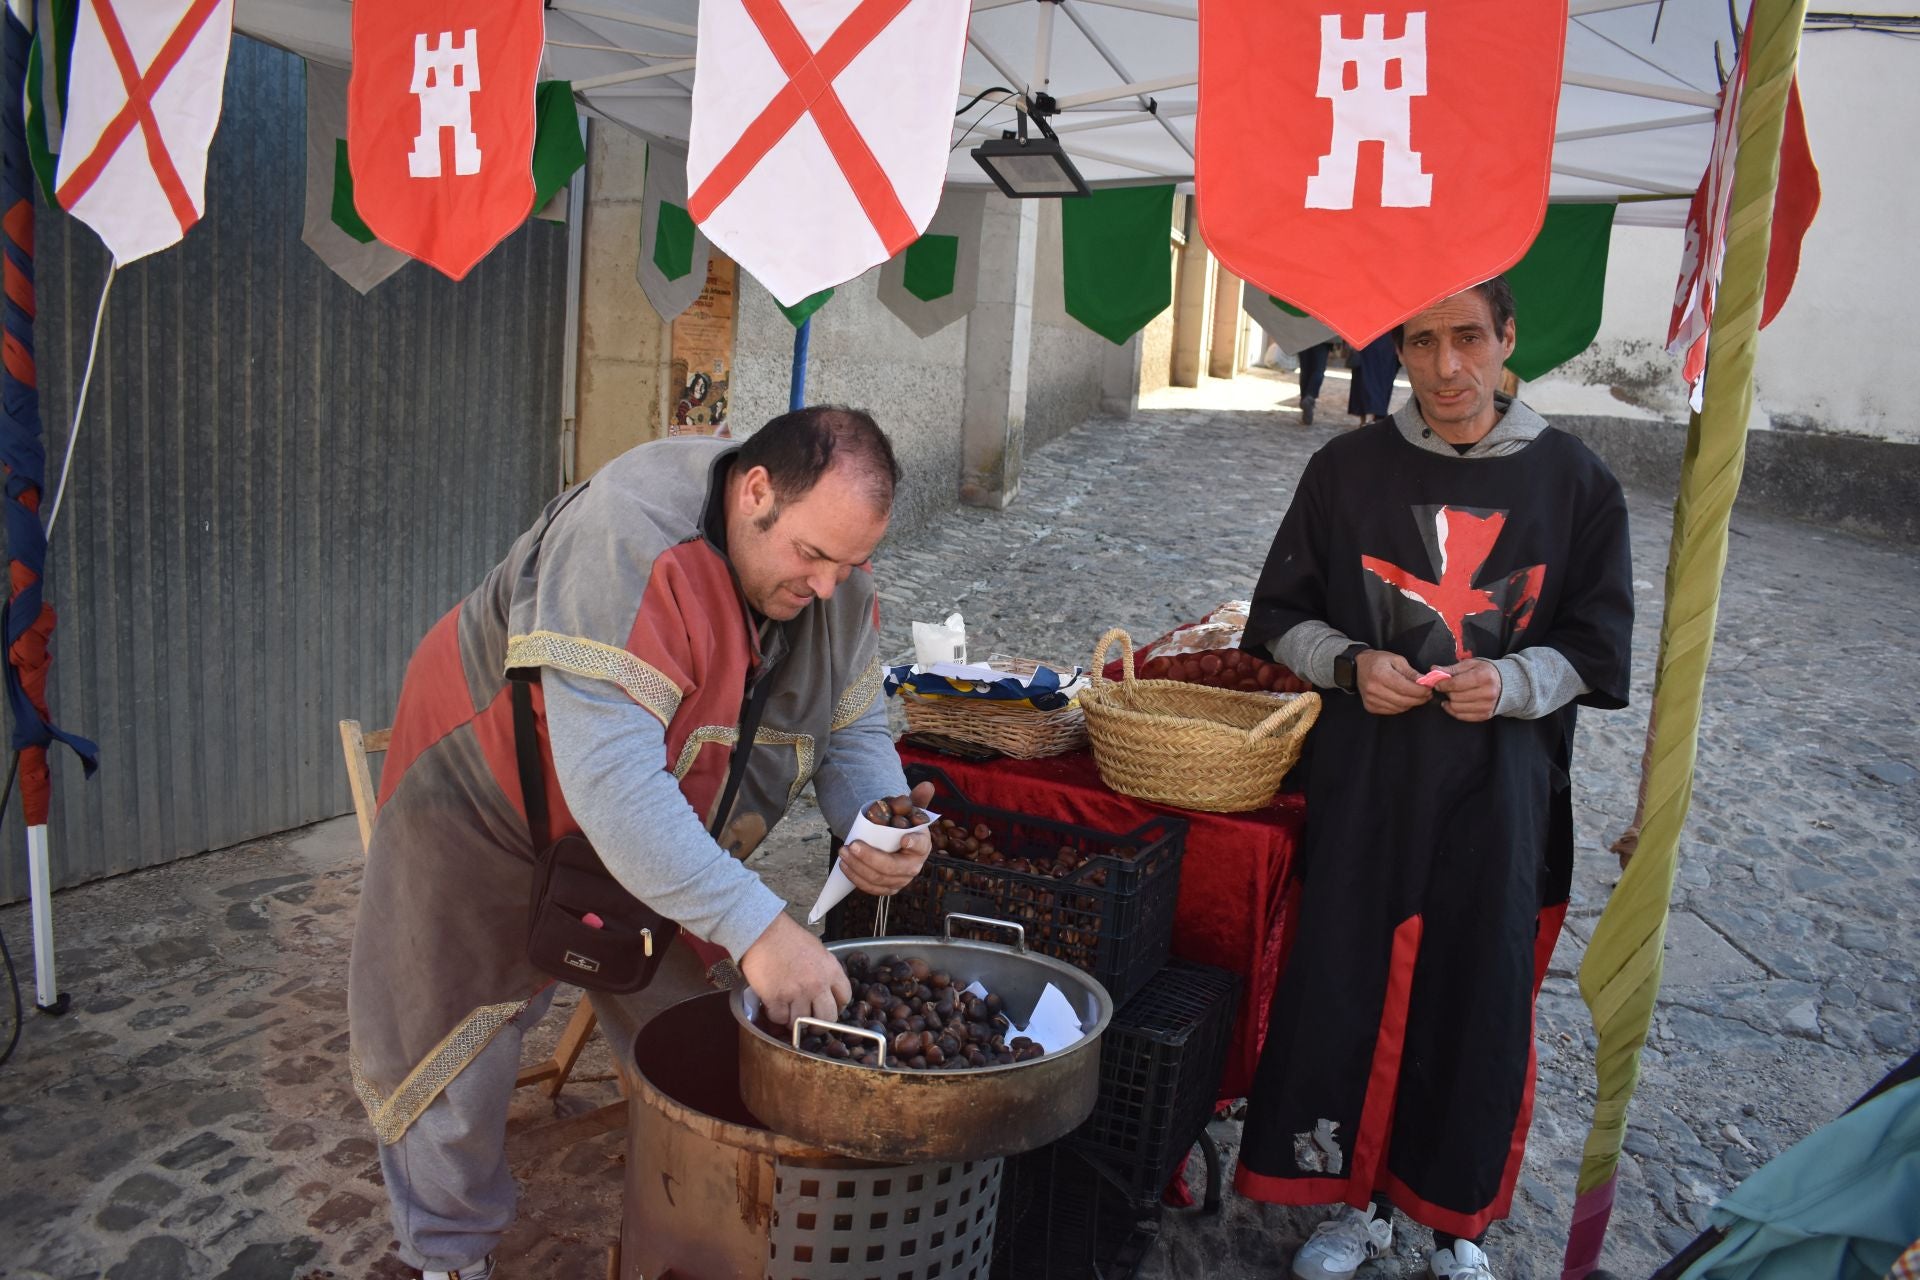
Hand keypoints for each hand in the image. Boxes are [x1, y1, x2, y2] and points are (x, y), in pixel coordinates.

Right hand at [739, 912, 850, 1026]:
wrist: (764, 932)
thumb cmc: (788, 937)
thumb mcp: (818, 950)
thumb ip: (825, 971)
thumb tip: (826, 987)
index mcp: (831, 970)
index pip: (845, 998)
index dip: (837, 1006)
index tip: (829, 1007)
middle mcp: (817, 985)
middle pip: (827, 1018)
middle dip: (819, 1024)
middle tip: (810, 1022)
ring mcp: (797, 993)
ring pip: (801, 1022)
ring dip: (794, 1020)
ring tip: (788, 1011)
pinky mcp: (776, 998)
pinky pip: (780, 1018)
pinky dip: (776, 1016)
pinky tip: (774, 1006)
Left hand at [841, 781, 935, 895]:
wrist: (894, 844)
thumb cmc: (902, 827)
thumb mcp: (910, 811)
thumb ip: (917, 798)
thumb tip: (927, 785)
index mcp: (922, 845)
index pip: (920, 845)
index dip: (914, 843)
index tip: (904, 838)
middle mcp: (913, 867)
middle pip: (892, 867)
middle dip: (870, 858)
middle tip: (852, 845)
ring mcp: (899, 880)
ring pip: (877, 879)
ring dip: (858, 867)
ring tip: (843, 851)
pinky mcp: (886, 888)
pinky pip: (870, 888)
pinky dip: (856, 878)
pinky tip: (844, 865)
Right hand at [1355, 649, 1432, 715]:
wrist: (1358, 666)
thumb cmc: (1379, 661)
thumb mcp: (1396, 660)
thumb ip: (1411, 672)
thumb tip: (1424, 682)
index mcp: (1381, 675)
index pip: (1405, 688)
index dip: (1420, 691)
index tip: (1429, 689)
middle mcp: (1374, 689)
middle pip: (1403, 701)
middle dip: (1419, 699)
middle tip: (1427, 694)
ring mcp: (1371, 700)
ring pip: (1399, 708)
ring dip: (1411, 703)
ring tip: (1416, 696)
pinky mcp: (1370, 707)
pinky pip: (1391, 711)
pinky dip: (1401, 707)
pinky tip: (1403, 699)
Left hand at [1435, 659, 1500, 721]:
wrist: (1504, 684)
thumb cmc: (1485, 672)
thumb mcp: (1470, 665)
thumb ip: (1452, 669)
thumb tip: (1434, 670)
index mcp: (1483, 676)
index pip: (1456, 684)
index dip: (1443, 684)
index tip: (1437, 683)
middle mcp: (1487, 692)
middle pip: (1455, 696)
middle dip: (1447, 692)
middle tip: (1447, 688)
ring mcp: (1487, 706)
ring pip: (1457, 707)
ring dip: (1450, 701)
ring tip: (1451, 694)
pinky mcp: (1485, 715)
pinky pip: (1462, 716)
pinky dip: (1453, 710)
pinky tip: (1452, 704)